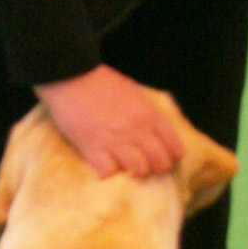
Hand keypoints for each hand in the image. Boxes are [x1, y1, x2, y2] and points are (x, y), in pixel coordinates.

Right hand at [35, 65, 184, 178]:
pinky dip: (108, 172)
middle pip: (161, 163)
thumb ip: (148, 114)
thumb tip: (157, 133)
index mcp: (151, 114)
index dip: (171, 157)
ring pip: (140, 170)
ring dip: (135, 172)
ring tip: (127, 167)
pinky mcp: (93, 148)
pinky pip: (109, 172)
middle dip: (156, 169)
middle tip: (147, 166)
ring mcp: (116, 140)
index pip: (175, 147)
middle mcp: (138, 130)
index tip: (164, 158)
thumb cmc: (103, 83)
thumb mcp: (136, 94)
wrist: (72, 76)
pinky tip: (105, 165)